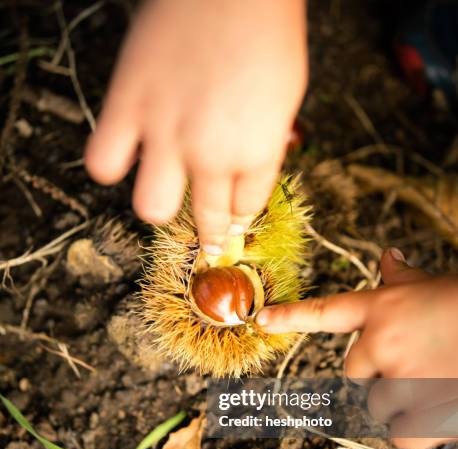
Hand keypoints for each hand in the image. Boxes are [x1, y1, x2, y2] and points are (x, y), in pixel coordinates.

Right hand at [85, 0, 307, 254]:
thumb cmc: (266, 32)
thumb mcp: (285, 98)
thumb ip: (263, 144)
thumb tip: (243, 177)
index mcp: (257, 151)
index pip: (245, 207)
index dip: (239, 217)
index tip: (232, 221)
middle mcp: (211, 153)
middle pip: (207, 218)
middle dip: (211, 231)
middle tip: (209, 231)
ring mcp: (165, 133)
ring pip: (151, 208)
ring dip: (158, 206)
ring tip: (163, 187)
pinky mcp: (127, 107)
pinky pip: (104, 163)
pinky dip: (110, 165)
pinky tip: (125, 152)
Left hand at [256, 248, 457, 448]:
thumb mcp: (435, 286)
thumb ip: (403, 279)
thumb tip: (387, 258)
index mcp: (383, 308)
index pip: (326, 312)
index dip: (291, 316)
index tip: (262, 318)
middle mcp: (381, 342)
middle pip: (354, 374)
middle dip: (379, 375)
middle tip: (416, 366)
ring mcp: (397, 380)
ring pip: (377, 406)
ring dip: (400, 401)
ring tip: (435, 382)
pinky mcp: (419, 415)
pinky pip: (398, 435)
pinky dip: (416, 430)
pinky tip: (439, 409)